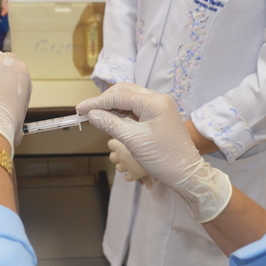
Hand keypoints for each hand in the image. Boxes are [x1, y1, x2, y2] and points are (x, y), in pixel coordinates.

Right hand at [77, 83, 230, 222]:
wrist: (185, 173)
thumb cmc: (162, 157)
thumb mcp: (133, 140)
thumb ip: (110, 123)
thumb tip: (91, 114)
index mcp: (154, 102)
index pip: (119, 95)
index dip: (97, 102)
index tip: (79, 110)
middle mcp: (157, 99)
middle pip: (124, 91)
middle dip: (103, 100)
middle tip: (85, 112)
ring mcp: (158, 106)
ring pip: (128, 98)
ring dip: (111, 105)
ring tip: (95, 116)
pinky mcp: (157, 115)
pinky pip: (134, 107)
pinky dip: (120, 111)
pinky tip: (110, 118)